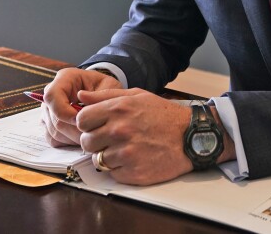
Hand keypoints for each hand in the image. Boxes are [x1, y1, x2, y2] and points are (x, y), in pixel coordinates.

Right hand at [40, 67, 120, 146]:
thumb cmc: (108, 89)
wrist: (105, 95)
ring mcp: (49, 109)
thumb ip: (99, 94)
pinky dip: (68, 142)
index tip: (82, 120)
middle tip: (93, 133)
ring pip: (53, 130)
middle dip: (73, 129)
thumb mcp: (111, 87)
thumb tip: (81, 97)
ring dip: (72, 137)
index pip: (52, 95)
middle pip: (54, 117)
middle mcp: (53, 92)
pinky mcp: (49, 123)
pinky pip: (53, 138)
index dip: (64, 112)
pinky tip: (83, 137)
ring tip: (91, 135)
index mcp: (66, 78)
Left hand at [75, 88, 194, 185]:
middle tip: (113, 139)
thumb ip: (105, 96)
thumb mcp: (137, 96)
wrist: (191, 136)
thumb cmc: (163, 115)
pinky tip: (135, 158)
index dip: (88, 124)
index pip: (81, 120)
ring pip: (98, 159)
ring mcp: (126, 152)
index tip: (98, 125)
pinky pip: (113, 173)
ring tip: (127, 148)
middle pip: (86, 141)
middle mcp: (120, 130)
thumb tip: (80, 97)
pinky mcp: (133, 172)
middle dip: (96, 141)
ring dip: (109, 156)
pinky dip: (121, 169)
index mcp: (118, 109)